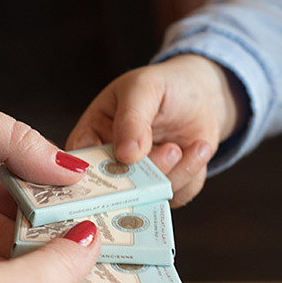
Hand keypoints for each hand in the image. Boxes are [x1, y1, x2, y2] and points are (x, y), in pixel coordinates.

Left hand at [0, 82, 89, 263]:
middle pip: (25, 217)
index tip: (97, 210)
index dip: (65, 195)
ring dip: (27, 255)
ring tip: (58, 265)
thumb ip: (20, 143)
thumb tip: (76, 169)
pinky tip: (16, 275)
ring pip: (3, 245)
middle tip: (86, 247)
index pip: (38, 180)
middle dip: (53, 231)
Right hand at [66, 54, 240, 205]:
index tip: (122, 165)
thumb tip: (126, 153)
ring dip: (175, 172)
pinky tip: (198, 148)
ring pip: (150, 196)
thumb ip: (132, 119)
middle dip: (146, 175)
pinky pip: (177, 196)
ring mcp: (139, 181)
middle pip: (116, 189)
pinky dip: (192, 175)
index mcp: (92, 136)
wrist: (201, 97)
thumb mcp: (143, 89)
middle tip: (171, 150)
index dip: (93, 174)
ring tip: (185, 144)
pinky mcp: (165, 190)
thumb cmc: (164, 86)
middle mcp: (111, 165)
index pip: (80, 163)